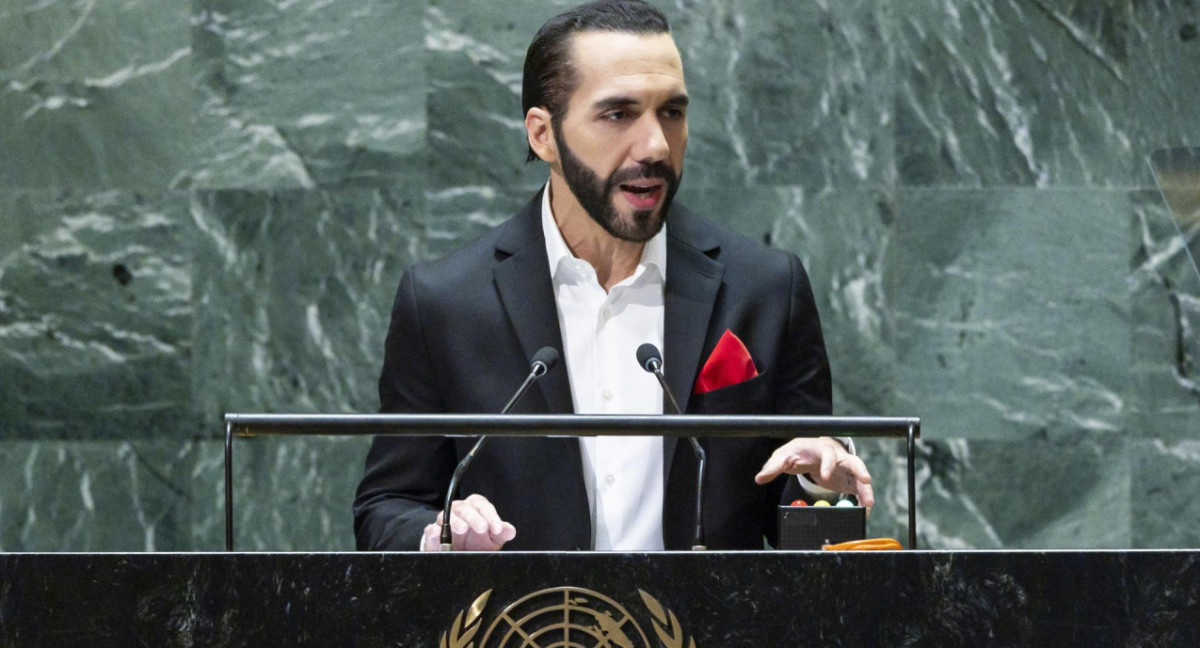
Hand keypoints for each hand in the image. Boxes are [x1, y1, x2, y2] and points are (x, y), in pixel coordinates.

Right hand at [422, 494, 516, 550]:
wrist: (459, 554)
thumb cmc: (477, 542)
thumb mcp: (492, 539)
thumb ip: (501, 533)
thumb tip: (510, 530)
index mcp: (474, 508)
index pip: (482, 505)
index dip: (491, 515)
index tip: (497, 528)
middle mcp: (458, 511)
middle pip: (464, 507)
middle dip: (474, 517)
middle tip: (482, 528)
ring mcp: (443, 522)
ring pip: (446, 515)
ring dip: (455, 521)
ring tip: (462, 529)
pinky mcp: (432, 535)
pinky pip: (430, 529)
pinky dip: (433, 531)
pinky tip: (438, 533)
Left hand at [754, 437, 874, 508]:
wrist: (810, 450)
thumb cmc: (798, 451)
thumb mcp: (783, 456)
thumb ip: (773, 467)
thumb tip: (759, 478)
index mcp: (821, 449)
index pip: (828, 453)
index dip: (829, 464)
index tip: (826, 476)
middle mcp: (838, 456)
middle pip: (853, 461)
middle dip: (859, 470)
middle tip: (865, 481)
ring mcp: (846, 468)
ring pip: (859, 476)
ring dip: (865, 489)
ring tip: (868, 504)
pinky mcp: (849, 479)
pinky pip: (859, 489)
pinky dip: (862, 499)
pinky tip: (864, 511)